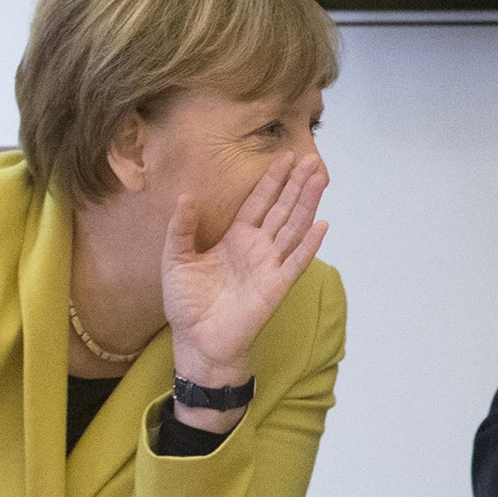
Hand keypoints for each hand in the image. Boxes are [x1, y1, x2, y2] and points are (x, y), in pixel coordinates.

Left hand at [164, 152, 328, 421]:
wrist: (196, 340)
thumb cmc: (187, 302)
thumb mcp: (175, 259)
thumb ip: (182, 229)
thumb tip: (186, 197)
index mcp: (237, 238)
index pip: (259, 202)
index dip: (273, 180)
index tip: (286, 156)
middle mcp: (258, 247)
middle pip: (283, 209)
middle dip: (298, 184)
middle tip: (313, 159)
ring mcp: (270, 265)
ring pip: (294, 227)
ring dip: (308, 204)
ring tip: (320, 180)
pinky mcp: (276, 286)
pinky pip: (296, 262)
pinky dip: (309, 245)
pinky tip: (321, 226)